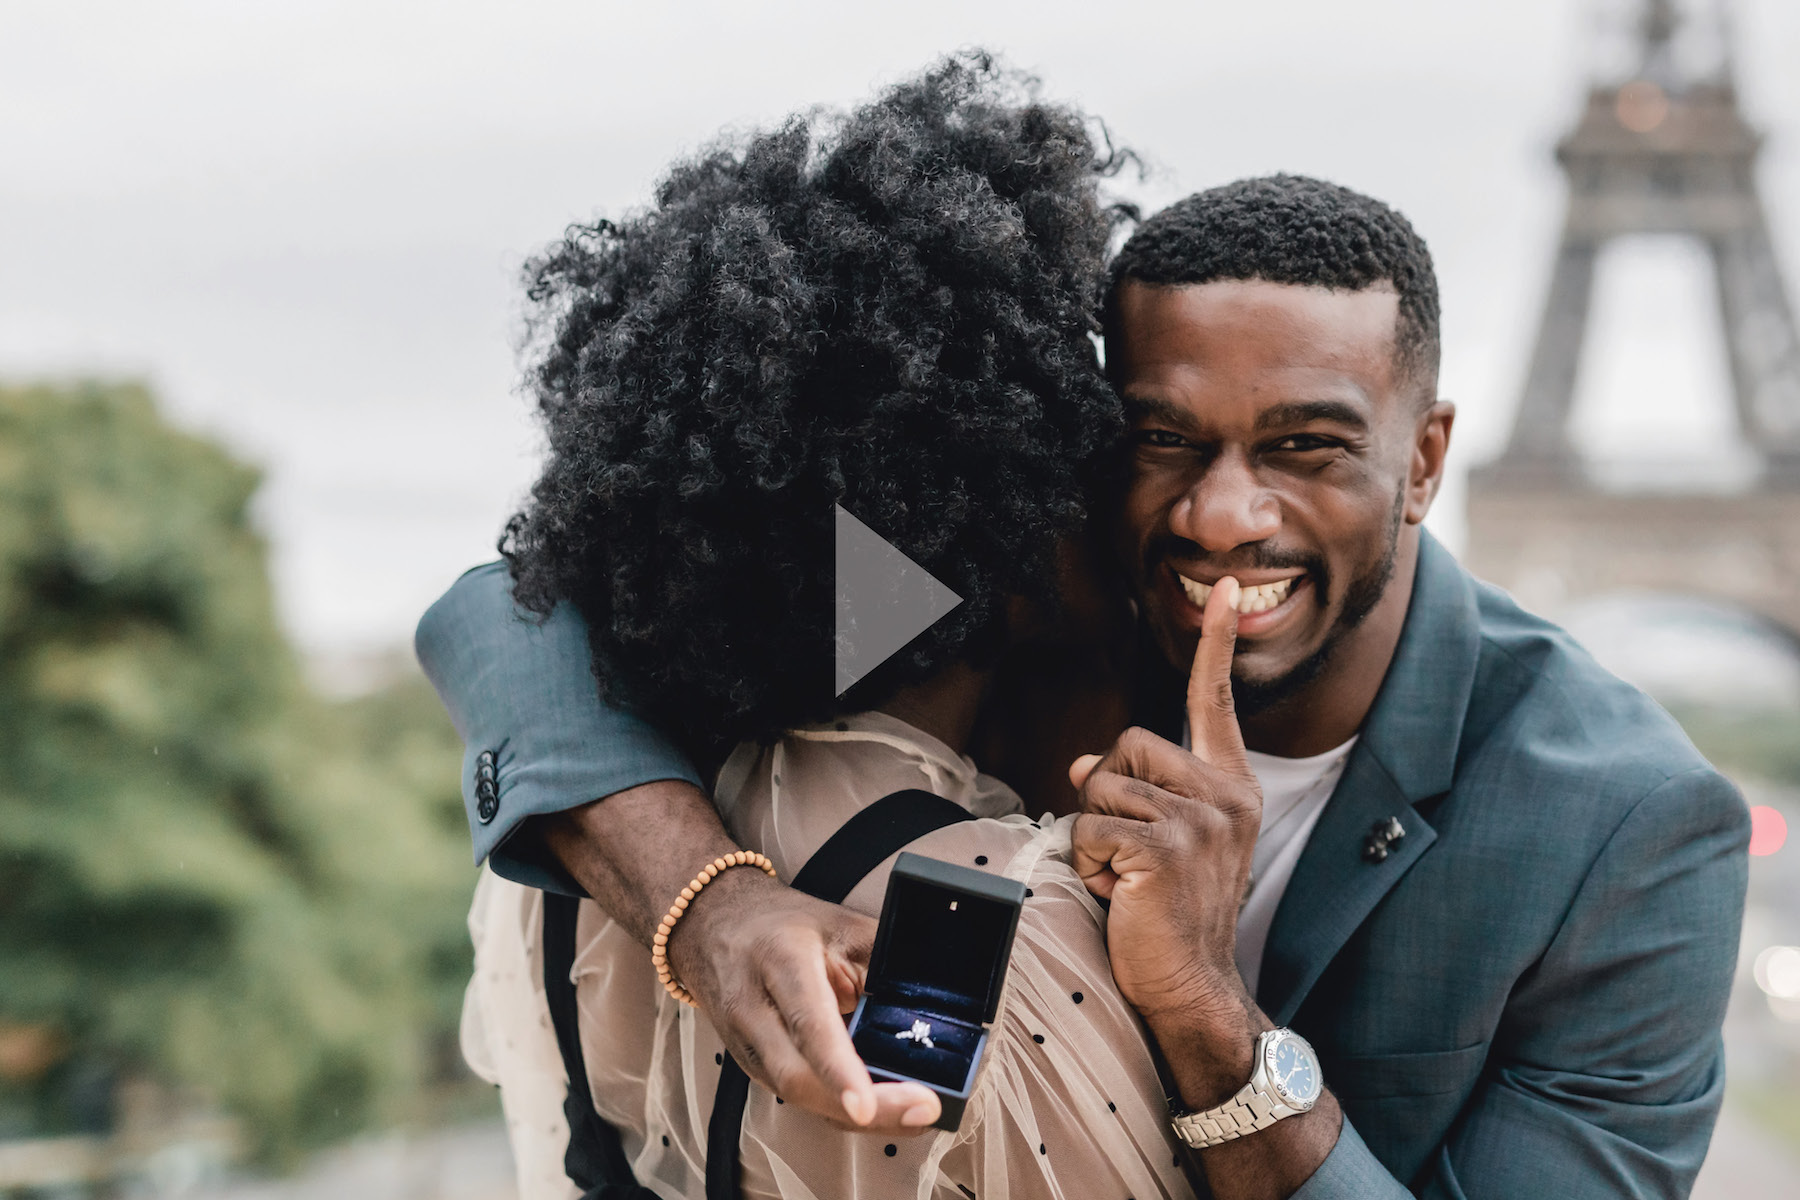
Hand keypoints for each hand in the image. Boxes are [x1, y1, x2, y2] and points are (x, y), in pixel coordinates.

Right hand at [542, 782, 940, 1133]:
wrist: (711, 925)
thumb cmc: (782, 924)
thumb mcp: (840, 923)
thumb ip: (886, 958)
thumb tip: (941, 998)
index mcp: (779, 961)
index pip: (807, 1021)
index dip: (836, 1068)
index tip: (864, 1105)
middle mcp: (753, 1009)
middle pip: (799, 1078)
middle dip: (863, 1108)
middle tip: (923, 1111)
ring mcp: (746, 1046)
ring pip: (800, 1099)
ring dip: (859, 1117)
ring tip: (915, 1115)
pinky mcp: (751, 1067)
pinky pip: (800, 1099)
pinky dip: (841, 1110)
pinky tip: (882, 1111)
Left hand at [1068, 578, 1266, 1096]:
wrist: (1191, 982)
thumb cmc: (1170, 911)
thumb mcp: (1160, 841)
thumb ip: (1135, 794)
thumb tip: (1081, 767)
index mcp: (1230, 786)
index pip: (1215, 703)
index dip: (1214, 646)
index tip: (1221, 591)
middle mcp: (1225, 794)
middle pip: (1128, 742)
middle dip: (1107, 792)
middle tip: (1129, 850)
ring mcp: (1200, 819)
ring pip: (1102, 785)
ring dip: (1095, 834)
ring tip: (1127, 877)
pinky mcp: (1166, 845)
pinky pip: (1090, 825)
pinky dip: (1089, 860)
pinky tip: (1120, 891)